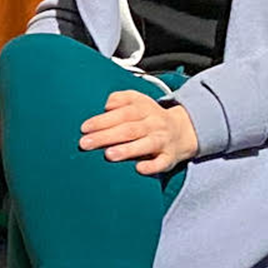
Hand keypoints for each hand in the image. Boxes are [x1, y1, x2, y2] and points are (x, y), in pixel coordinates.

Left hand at [79, 90, 199, 174]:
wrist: (182, 131)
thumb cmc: (149, 118)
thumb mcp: (137, 101)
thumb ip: (120, 99)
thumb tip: (106, 106)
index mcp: (144, 109)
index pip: (122, 113)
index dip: (103, 120)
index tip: (84, 128)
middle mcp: (154, 124)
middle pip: (129, 129)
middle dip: (106, 136)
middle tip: (85, 144)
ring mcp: (162, 141)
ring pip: (145, 144)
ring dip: (127, 150)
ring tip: (109, 155)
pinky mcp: (169, 158)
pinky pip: (162, 163)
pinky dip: (152, 166)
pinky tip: (139, 169)